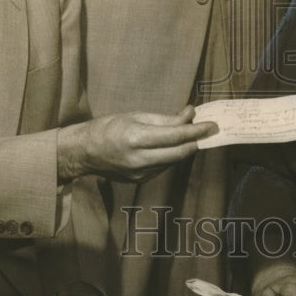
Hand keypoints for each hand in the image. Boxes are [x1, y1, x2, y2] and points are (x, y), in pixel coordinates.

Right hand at [56, 105, 217, 182]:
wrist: (83, 152)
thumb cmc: (108, 127)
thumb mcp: (136, 115)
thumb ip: (165, 119)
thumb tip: (190, 115)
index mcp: (136, 138)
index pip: (175, 136)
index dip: (197, 131)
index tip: (212, 125)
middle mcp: (139, 159)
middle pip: (179, 153)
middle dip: (197, 142)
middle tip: (210, 131)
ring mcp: (139, 173)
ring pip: (173, 161)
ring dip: (185, 148)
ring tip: (192, 134)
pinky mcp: (139, 181)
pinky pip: (163, 167)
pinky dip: (172, 156)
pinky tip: (173, 146)